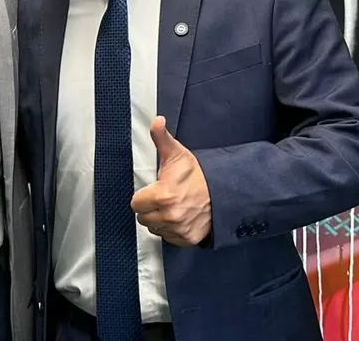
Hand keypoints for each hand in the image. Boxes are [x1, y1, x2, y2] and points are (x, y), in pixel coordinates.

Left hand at [130, 116, 210, 246]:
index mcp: (162, 195)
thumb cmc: (196, 173)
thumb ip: (160, 137)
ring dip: (159, 219)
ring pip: (155, 228)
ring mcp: (179, 229)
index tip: (152, 190)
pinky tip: (178, 216)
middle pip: (143, 217)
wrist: (223, 190)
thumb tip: (156, 120)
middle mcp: (170, 216)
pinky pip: (168, 237)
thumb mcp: (176, 153)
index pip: (135, 204)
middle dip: (149, 207)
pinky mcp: (188, 239)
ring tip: (171, 206)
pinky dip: (171, 229)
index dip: (142, 196)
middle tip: (162, 197)